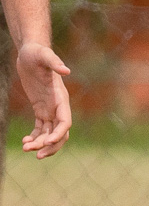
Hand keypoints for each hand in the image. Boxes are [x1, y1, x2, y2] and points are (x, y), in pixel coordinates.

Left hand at [16, 42, 71, 158]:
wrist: (30, 51)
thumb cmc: (37, 52)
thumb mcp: (44, 55)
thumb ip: (54, 62)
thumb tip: (66, 70)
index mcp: (61, 98)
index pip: (65, 121)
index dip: (58, 134)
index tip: (46, 142)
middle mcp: (58, 106)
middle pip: (60, 133)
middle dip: (50, 145)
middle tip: (36, 154)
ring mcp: (50, 108)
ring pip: (49, 133)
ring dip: (40, 144)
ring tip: (25, 148)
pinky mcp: (40, 108)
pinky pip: (41, 128)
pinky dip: (35, 137)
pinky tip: (25, 141)